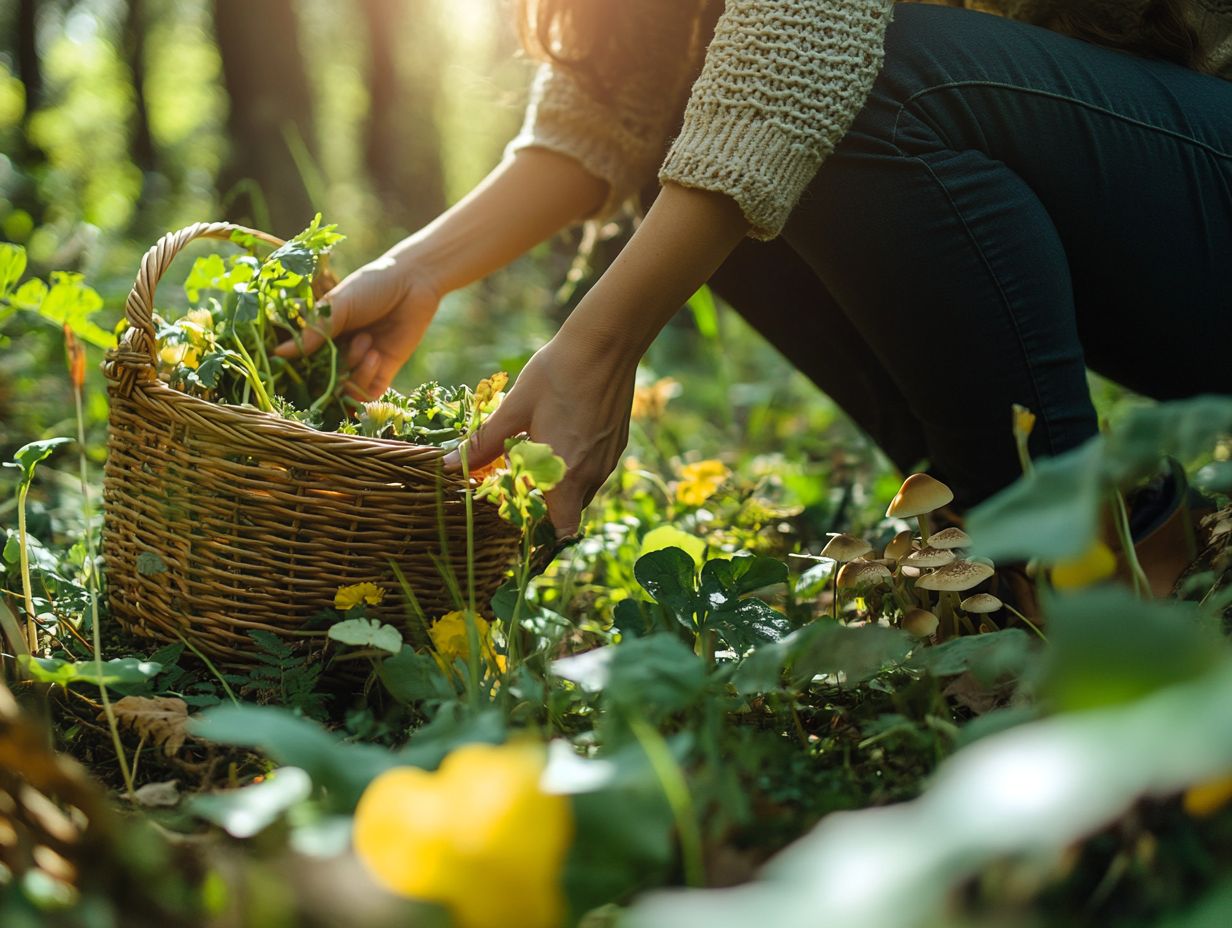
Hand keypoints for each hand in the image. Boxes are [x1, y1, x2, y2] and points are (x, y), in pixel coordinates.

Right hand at [275, 252, 440, 400]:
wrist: (413, 284)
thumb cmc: (371, 286)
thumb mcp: (337, 305)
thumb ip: (313, 331)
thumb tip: (279, 354)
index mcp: (323, 335)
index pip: (303, 361)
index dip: (299, 367)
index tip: (297, 365)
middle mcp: (339, 353)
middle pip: (323, 380)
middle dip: (331, 368)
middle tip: (344, 344)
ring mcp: (361, 364)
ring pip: (345, 389)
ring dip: (353, 368)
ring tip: (367, 341)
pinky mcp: (383, 372)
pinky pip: (368, 393)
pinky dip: (367, 380)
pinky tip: (375, 355)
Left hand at [443, 329, 636, 537]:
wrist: (605, 344)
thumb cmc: (555, 375)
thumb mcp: (514, 409)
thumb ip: (483, 444)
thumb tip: (448, 467)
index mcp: (564, 474)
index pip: (561, 530)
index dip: (543, 534)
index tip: (522, 519)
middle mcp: (592, 474)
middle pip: (570, 511)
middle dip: (546, 504)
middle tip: (519, 479)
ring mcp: (608, 459)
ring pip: (583, 488)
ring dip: (561, 482)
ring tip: (537, 450)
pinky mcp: (617, 442)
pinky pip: (595, 467)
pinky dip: (577, 463)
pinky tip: (561, 432)